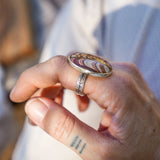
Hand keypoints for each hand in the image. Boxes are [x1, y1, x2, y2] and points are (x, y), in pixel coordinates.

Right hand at [10, 55, 159, 159]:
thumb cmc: (139, 155)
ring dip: (58, 85)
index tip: (19, 94)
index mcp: (116, 88)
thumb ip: (65, 128)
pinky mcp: (119, 76)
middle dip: (44, 83)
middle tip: (34, 106)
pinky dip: (74, 86)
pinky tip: (77, 104)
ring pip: (76, 67)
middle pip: (68, 64)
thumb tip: (34, 107)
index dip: (35, 77)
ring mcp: (120, 72)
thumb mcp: (99, 152)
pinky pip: (88, 73)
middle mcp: (119, 72)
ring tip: (53, 108)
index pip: (64, 68)